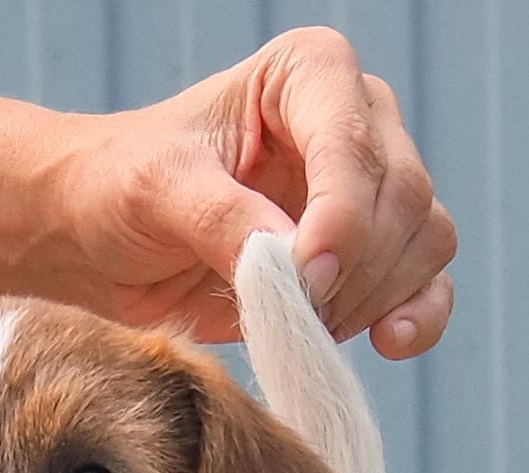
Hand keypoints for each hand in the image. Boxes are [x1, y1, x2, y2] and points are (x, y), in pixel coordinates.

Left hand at [46, 27, 455, 352]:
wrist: (101, 238)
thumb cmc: (121, 188)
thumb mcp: (156, 189)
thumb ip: (224, 219)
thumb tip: (298, 267)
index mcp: (308, 73)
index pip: (355, 142)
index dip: (341, 218)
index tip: (303, 274)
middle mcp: (356, 120)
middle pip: (402, 197)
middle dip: (353, 267)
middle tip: (291, 308)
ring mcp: (368, 191)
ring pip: (423, 241)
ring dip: (373, 298)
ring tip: (302, 323)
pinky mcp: (370, 259)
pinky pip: (428, 285)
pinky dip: (417, 318)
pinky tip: (387, 343)